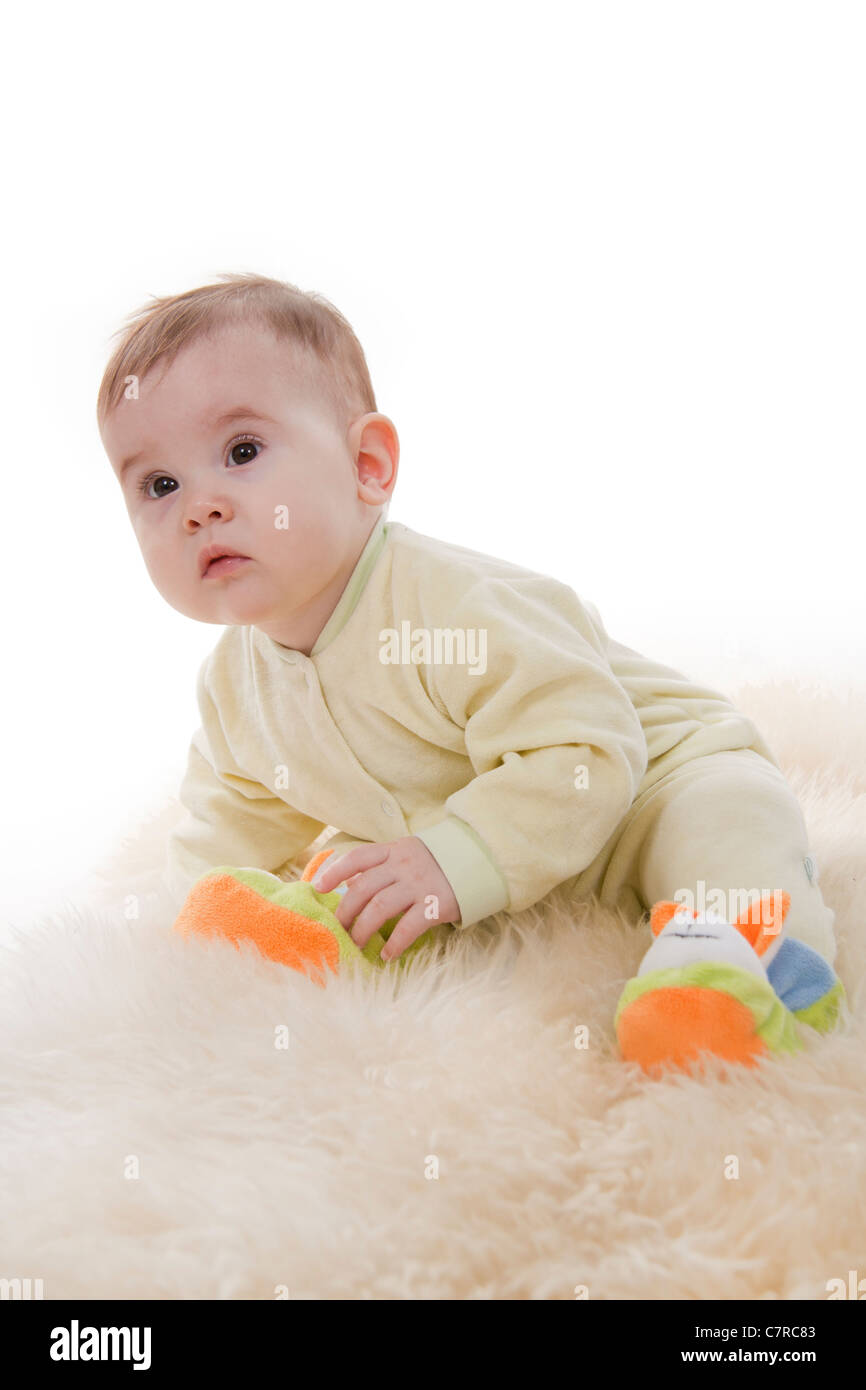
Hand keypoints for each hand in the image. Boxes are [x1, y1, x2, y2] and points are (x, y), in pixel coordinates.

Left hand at [313, 836, 459, 960]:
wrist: (476, 862)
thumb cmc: (433, 863)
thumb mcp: (405, 855)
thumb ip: (379, 866)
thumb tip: (346, 883)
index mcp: (393, 850)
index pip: (357, 858)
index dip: (334, 872)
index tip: (317, 888)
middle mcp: (403, 865)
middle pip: (363, 888)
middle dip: (346, 912)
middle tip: (339, 930)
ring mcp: (419, 884)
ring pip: (380, 907)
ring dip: (363, 929)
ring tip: (357, 944)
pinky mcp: (435, 904)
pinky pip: (408, 926)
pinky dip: (394, 943)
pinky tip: (386, 954)